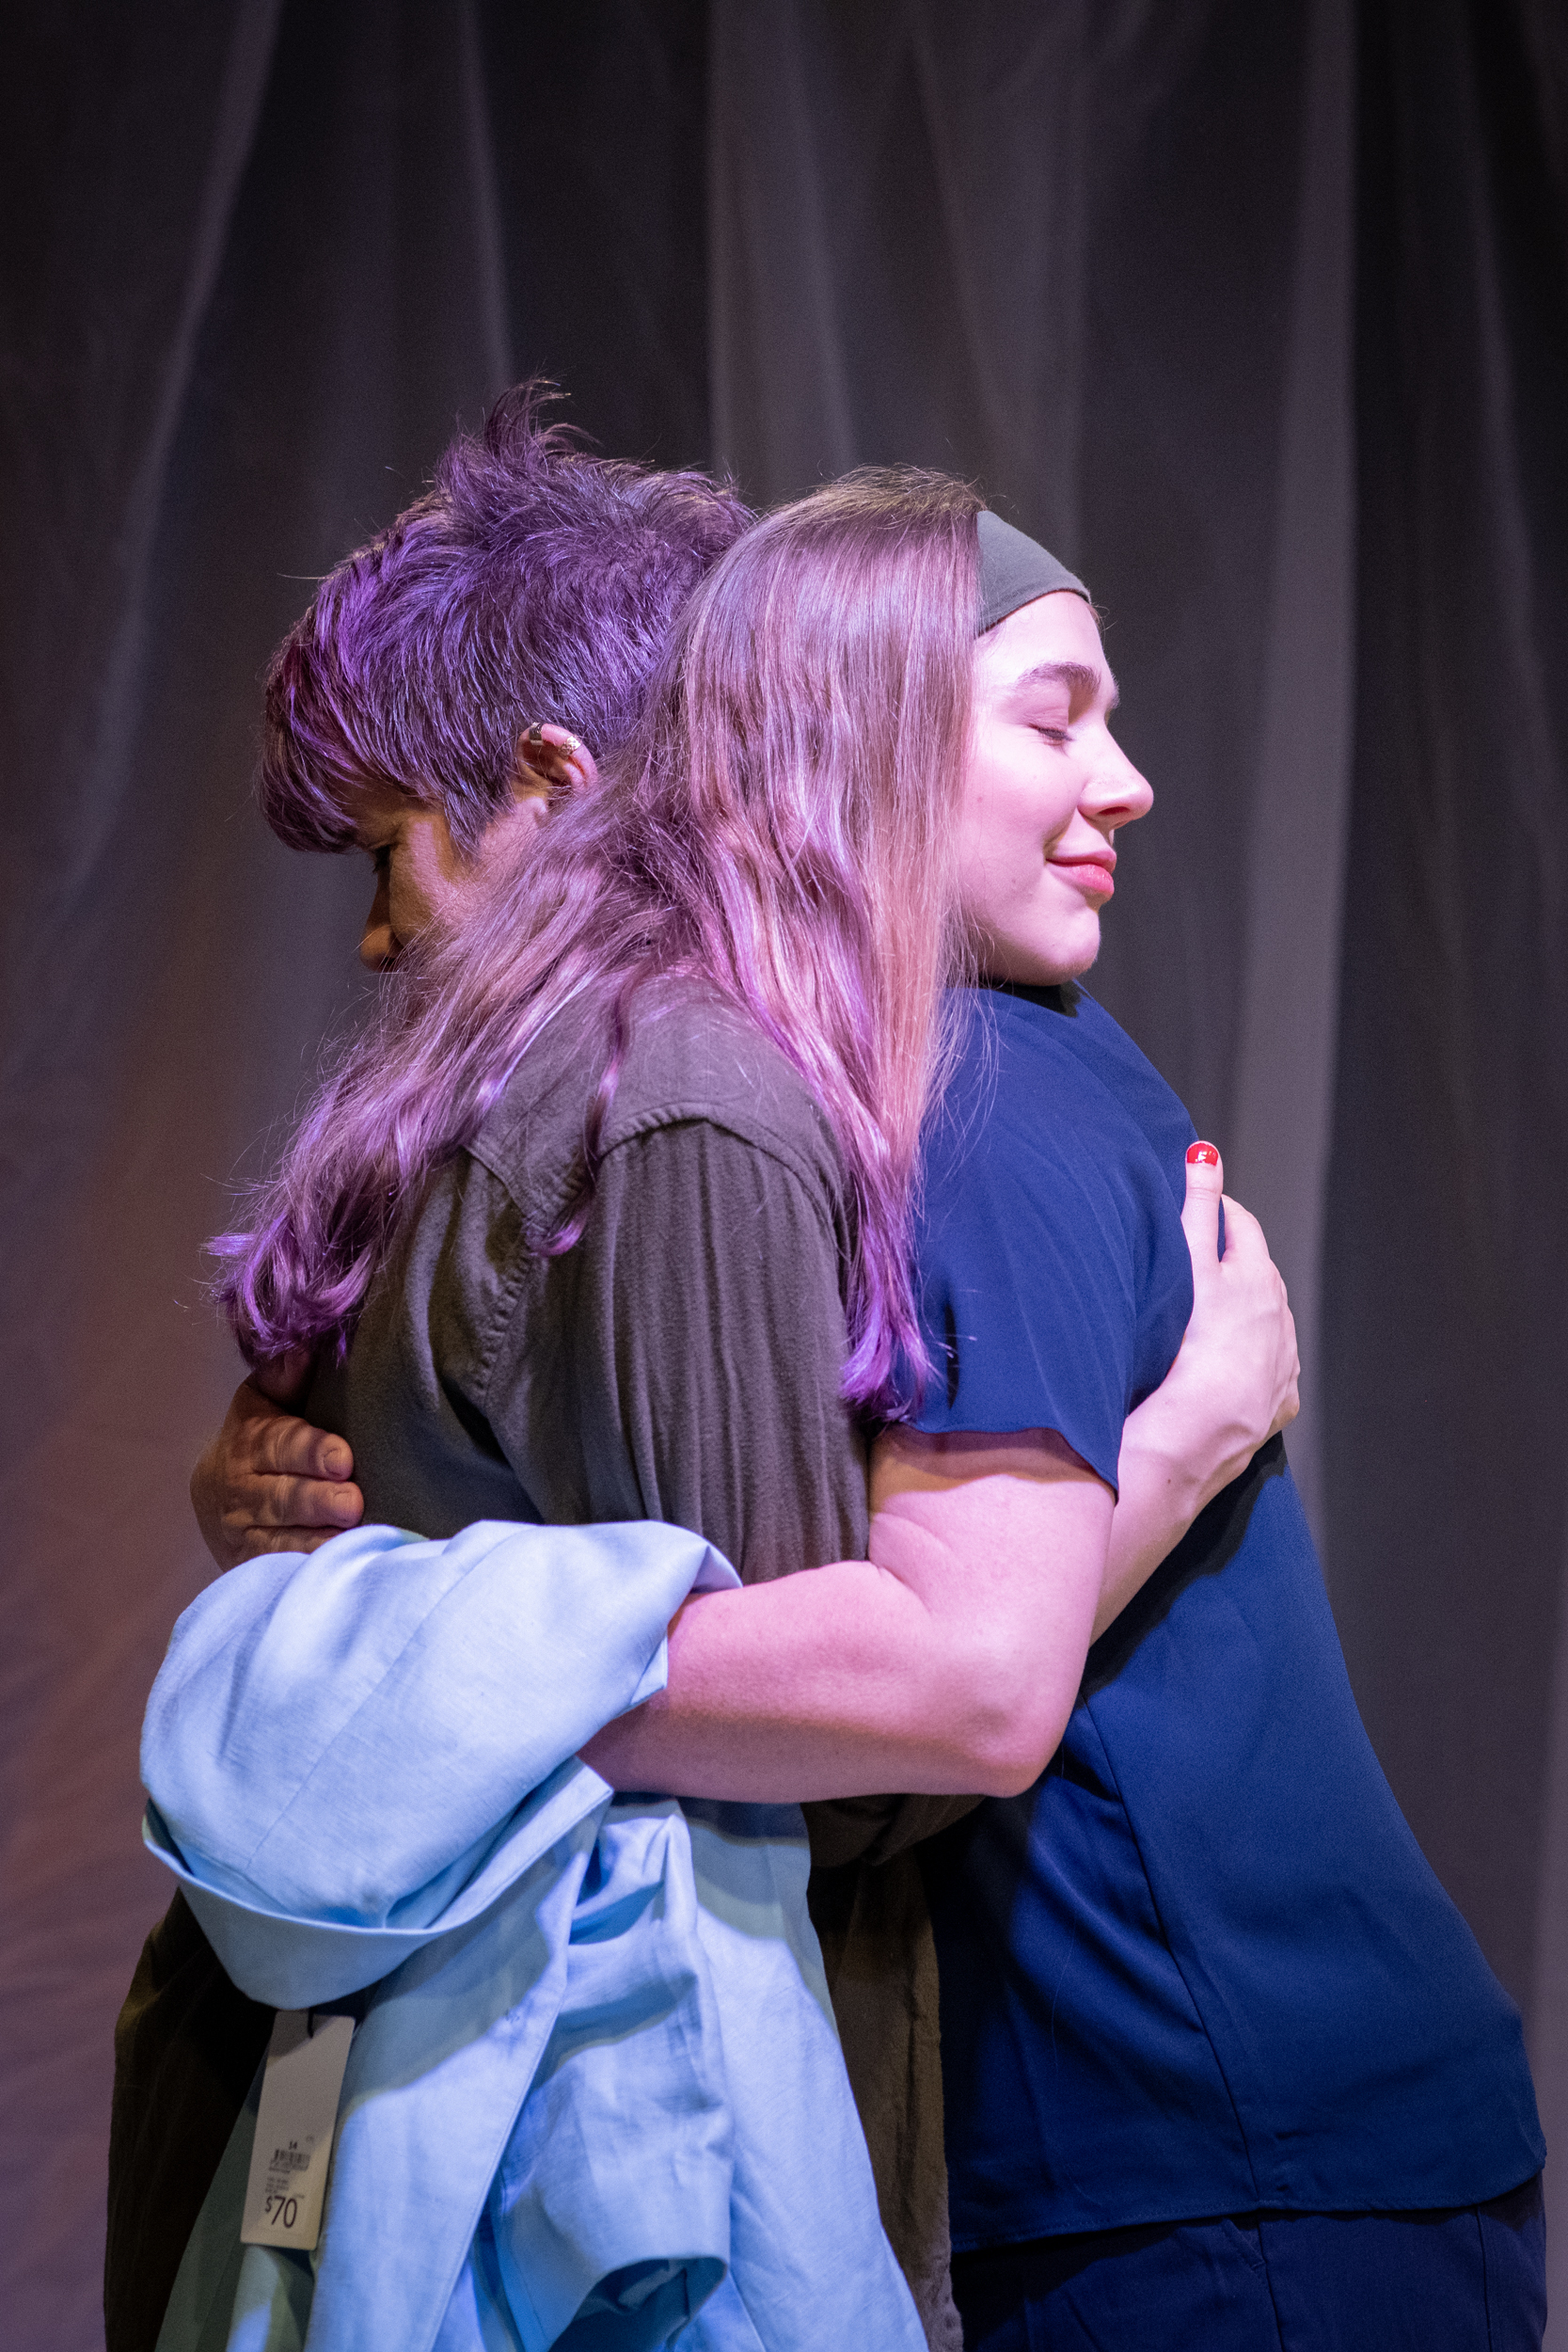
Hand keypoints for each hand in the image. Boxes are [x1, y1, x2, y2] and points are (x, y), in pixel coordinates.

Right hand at [190, 1348, 363, 1570]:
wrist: (221, 1500)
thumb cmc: (264, 1440)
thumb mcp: (267, 1402)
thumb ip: (285, 1375)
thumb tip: (303, 1343)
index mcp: (249, 1440)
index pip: (278, 1444)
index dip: (310, 1451)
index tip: (344, 1458)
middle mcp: (241, 1489)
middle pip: (281, 1497)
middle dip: (318, 1500)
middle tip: (353, 1502)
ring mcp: (244, 1532)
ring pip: (279, 1538)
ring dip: (316, 1539)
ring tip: (351, 1535)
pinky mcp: (251, 1566)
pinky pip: (279, 1569)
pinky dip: (306, 1568)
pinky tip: (337, 1565)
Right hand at [1164, 1143, 1299, 1490]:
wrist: (1192, 1440)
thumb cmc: (1185, 1347)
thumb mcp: (1188, 1268)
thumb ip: (1195, 1208)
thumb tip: (1205, 1151)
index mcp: (1257, 1282)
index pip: (1240, 1228)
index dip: (1217, 1211)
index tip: (1198, 1204)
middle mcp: (1280, 1321)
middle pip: (1259, 1274)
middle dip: (1234, 1258)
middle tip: (1199, 1252)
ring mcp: (1283, 1367)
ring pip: (1269, 1323)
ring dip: (1246, 1311)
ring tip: (1210, 1311)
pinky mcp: (1277, 1406)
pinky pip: (1271, 1373)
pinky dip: (1255, 1361)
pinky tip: (1231, 1368)